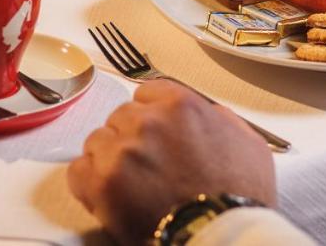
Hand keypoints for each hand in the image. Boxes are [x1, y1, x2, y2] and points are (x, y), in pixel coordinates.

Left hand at [67, 80, 276, 244]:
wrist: (223, 235)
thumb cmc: (239, 197)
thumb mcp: (247, 142)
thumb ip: (220, 117)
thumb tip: (205, 113)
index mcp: (180, 104)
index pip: (146, 93)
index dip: (150, 115)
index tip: (155, 134)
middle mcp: (147, 121)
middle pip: (121, 117)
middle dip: (130, 138)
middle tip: (146, 166)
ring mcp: (122, 151)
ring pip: (97, 142)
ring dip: (109, 160)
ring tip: (131, 185)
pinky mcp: (102, 183)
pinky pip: (78, 171)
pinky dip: (89, 183)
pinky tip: (109, 195)